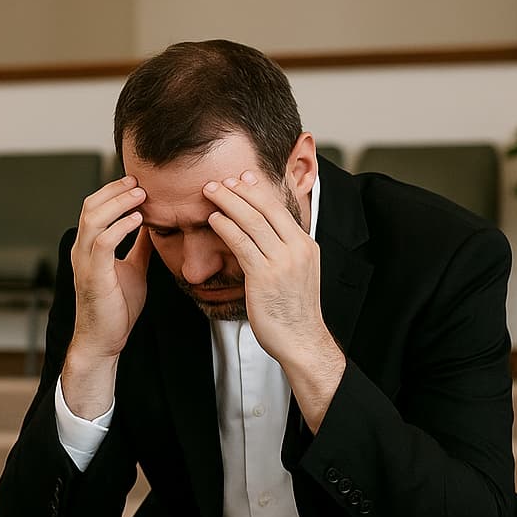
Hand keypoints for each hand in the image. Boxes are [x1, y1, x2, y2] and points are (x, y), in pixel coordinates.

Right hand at [68, 176, 150, 360]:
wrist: (105, 340)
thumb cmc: (117, 307)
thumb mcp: (134, 268)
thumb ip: (138, 246)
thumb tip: (150, 225)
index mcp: (88, 247)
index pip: (94, 207)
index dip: (114, 191)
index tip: (138, 182)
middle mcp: (81, 250)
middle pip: (90, 205)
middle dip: (115, 189)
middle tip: (139, 181)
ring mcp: (84, 262)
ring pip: (93, 218)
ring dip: (118, 203)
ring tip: (140, 194)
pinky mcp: (94, 275)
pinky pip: (104, 242)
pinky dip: (120, 226)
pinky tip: (138, 220)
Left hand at [204, 171, 344, 429]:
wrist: (301, 339)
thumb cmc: (294, 309)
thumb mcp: (298, 272)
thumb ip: (285, 250)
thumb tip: (268, 235)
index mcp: (306, 244)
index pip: (280, 207)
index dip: (258, 190)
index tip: (241, 178)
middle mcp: (296, 248)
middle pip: (264, 208)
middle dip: (239, 190)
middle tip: (219, 180)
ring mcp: (282, 262)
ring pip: (251, 221)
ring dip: (227, 202)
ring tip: (209, 192)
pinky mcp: (264, 277)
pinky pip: (241, 244)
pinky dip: (225, 227)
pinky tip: (213, 219)